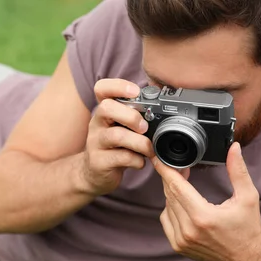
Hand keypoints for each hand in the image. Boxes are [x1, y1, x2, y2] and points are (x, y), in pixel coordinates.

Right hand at [78, 79, 153, 196]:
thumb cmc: (115, 146)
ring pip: (116, 135)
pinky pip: (121, 158)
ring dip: (139, 142)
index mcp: (104, 111)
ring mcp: (96, 143)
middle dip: (131, 116)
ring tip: (149, 149)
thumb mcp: (122, 127)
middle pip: (107, 108)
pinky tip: (140, 162)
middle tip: (144, 127)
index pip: (102, 88)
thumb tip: (166, 110)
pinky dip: (137, 160)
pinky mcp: (99, 162)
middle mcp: (97, 123)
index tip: (136, 92)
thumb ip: (137, 117)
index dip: (118, 86)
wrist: (94, 173)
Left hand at [153, 142, 260, 260]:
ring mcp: (181, 240)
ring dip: (173, 193)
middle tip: (180, 167)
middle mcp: (188, 230)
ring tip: (185, 186)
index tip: (158, 158)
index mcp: (203, 216)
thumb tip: (234, 148)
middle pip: (170, 194)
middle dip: (172, 178)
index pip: (177, 186)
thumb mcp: (248, 196)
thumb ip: (237, 170)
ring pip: (167, 206)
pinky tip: (184, 204)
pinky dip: (171, 209)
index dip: (166, 170)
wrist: (248, 259)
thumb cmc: (249, 228)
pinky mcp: (178, 247)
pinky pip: (166, 220)